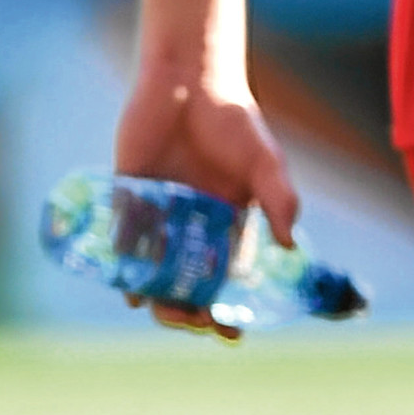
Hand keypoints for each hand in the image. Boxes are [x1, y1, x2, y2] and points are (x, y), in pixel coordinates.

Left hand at [113, 66, 300, 337]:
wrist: (187, 80)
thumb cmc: (233, 119)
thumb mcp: (265, 160)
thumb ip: (280, 199)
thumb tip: (290, 246)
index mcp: (228, 221)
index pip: (228, 277)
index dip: (229, 308)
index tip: (233, 333)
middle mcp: (192, 227)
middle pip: (187, 285)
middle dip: (190, 311)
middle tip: (194, 321)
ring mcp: (159, 216)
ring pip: (154, 272)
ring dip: (158, 297)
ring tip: (164, 308)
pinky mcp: (128, 200)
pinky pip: (122, 244)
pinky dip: (125, 268)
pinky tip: (132, 284)